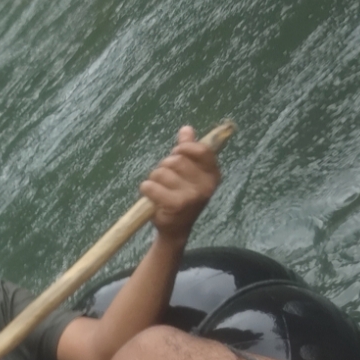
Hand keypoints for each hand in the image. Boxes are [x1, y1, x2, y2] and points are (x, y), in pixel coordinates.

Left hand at [140, 125, 220, 243]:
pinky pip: (152, 186)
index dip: (184, 148)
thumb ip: (189, 151)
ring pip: (162, 172)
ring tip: (156, 188)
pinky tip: (148, 193)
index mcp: (213, 175)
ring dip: (153, 178)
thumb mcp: (189, 174)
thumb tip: (186, 129)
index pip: (201, 150)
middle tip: (163, 178)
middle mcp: (206, 185)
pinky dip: (146, 188)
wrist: (176, 230)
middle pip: (177, 160)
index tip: (176, 153)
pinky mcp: (176, 205)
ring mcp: (192, 196)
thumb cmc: (182, 197)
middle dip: (164, 166)